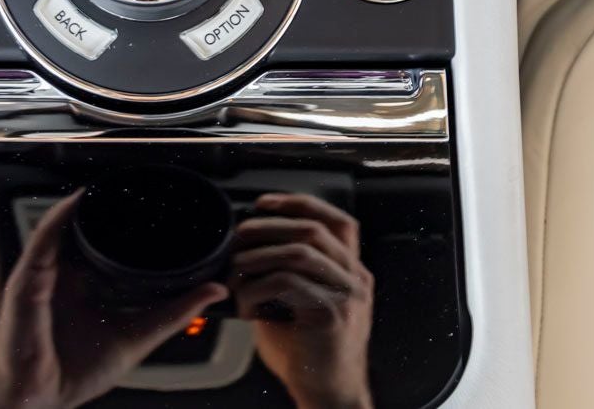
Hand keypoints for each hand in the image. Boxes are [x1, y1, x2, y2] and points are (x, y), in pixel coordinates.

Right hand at [0, 191, 228, 408]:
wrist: (37, 399)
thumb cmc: (73, 373)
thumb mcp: (138, 337)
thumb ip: (175, 313)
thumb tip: (214, 290)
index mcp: (81, 286)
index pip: (101, 243)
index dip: (120, 222)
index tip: (149, 204)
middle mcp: (61, 275)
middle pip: (81, 230)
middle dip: (103, 208)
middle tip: (133, 187)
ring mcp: (42, 275)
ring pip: (62, 226)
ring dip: (83, 204)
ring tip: (108, 184)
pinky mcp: (27, 279)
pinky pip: (44, 238)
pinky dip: (60, 216)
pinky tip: (78, 201)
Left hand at [230, 193, 374, 408]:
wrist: (329, 394)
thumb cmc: (309, 352)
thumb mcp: (301, 301)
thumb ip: (287, 273)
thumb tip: (248, 249)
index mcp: (351, 271)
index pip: (336, 220)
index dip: (299, 203)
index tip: (264, 204)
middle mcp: (356, 279)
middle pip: (313, 229)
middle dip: (269, 226)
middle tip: (240, 236)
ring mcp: (348, 297)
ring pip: (300, 252)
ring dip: (259, 255)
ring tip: (237, 268)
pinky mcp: (332, 316)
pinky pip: (289, 284)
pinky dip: (259, 288)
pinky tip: (246, 303)